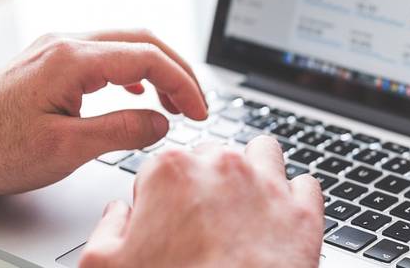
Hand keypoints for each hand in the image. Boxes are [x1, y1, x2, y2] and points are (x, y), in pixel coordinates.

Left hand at [0, 29, 206, 212]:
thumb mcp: (67, 150)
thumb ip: (122, 131)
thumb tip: (161, 122)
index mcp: (71, 59)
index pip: (148, 57)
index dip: (183, 84)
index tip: (199, 112)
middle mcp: (63, 43)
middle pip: (141, 41)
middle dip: (177, 71)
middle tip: (197, 105)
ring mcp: (53, 49)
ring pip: (122, 44)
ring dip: (155, 70)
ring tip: (173, 102)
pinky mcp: (46, 62)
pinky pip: (101, 54)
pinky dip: (129, 70)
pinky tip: (135, 90)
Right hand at [79, 137, 325, 267]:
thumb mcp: (103, 265)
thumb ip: (106, 227)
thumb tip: (118, 213)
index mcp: (171, 171)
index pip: (160, 166)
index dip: (159, 196)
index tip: (163, 221)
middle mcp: (222, 167)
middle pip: (212, 156)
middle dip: (206, 182)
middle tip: (201, 222)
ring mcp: (268, 186)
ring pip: (263, 154)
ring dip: (255, 171)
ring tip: (244, 206)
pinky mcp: (303, 213)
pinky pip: (306, 186)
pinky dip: (295, 199)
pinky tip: (279, 221)